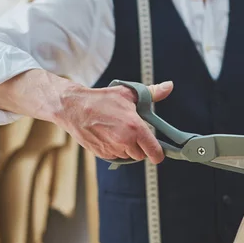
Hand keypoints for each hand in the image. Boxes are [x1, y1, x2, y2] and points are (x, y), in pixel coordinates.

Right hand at [56, 80, 173, 163]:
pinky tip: (109, 135)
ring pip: (128, 156)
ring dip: (128, 148)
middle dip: (140, 146)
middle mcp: (125, 141)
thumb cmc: (102, 99)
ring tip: (118, 131)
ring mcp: (112, 149)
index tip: (158, 151)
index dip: (158, 153)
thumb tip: (169, 86)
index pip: (155, 152)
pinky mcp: (102, 154)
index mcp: (135, 127)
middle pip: (142, 155)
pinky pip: (116, 156)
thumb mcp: (128, 93)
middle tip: (133, 131)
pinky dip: (116, 149)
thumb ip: (152, 93)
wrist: (74, 107)